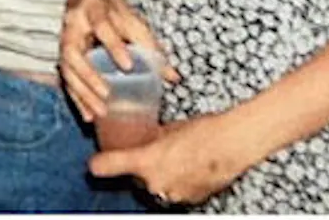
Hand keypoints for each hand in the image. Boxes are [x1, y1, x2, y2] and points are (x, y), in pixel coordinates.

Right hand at [58, 0, 177, 122]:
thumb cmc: (114, 7)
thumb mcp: (133, 19)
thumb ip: (151, 46)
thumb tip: (173, 77)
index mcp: (93, 8)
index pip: (101, 26)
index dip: (113, 46)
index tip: (128, 66)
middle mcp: (73, 23)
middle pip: (73, 51)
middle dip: (88, 76)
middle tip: (106, 96)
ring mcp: (64, 38)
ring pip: (66, 67)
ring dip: (81, 92)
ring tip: (99, 112)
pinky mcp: (62, 52)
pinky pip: (65, 77)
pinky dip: (76, 97)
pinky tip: (88, 114)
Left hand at [89, 112, 248, 206]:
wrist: (233, 145)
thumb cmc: (203, 131)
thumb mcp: (170, 128)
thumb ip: (152, 136)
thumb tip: (143, 133)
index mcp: (147, 160)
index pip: (110, 165)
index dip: (101, 164)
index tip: (94, 165)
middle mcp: (156, 182)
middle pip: (135, 179)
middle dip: (138, 169)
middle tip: (147, 154)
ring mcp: (173, 194)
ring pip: (154, 187)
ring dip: (157, 177)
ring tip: (171, 161)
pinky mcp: (189, 200)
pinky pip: (173, 192)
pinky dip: (175, 183)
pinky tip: (185, 169)